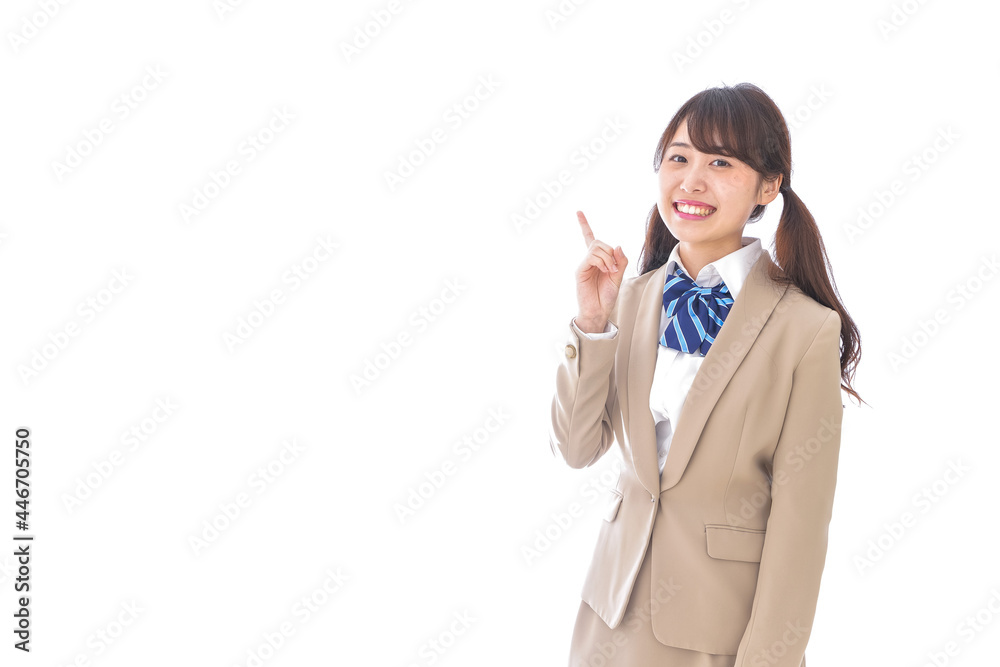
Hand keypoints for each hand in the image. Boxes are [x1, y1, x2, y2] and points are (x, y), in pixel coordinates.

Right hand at [575, 211, 627, 332]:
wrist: (599, 311)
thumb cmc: (606, 296)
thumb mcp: (619, 276)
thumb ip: (620, 261)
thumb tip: (617, 246)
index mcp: (597, 260)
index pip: (589, 238)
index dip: (584, 225)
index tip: (578, 212)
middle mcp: (589, 260)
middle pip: (598, 242)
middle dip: (610, 252)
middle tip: (615, 267)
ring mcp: (584, 265)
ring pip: (596, 247)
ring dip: (607, 257)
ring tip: (610, 271)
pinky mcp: (580, 271)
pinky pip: (592, 257)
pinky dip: (602, 261)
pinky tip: (605, 271)